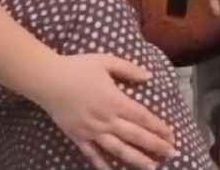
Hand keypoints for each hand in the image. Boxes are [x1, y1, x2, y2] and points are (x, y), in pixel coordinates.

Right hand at [34, 53, 176, 169]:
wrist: (47, 79)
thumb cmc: (77, 67)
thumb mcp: (106, 61)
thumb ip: (128, 69)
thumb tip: (149, 76)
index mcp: (115, 100)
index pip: (143, 117)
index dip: (158, 127)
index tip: (171, 135)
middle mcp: (106, 119)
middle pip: (135, 136)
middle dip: (155, 145)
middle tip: (172, 154)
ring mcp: (91, 131)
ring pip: (118, 149)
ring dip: (136, 159)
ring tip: (151, 167)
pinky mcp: (78, 137)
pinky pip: (92, 154)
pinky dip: (102, 164)